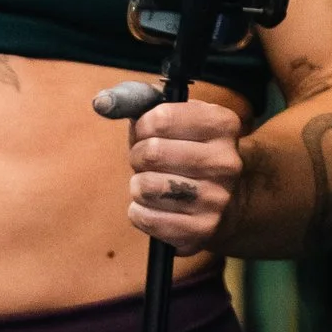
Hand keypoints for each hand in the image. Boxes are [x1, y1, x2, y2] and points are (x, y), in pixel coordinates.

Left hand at [106, 90, 244, 254]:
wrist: (228, 201)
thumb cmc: (186, 151)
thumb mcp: (173, 116)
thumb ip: (137, 101)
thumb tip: (102, 103)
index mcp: (223, 124)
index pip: (161, 118)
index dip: (142, 126)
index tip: (148, 133)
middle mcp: (227, 162)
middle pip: (152, 153)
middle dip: (138, 156)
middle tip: (147, 161)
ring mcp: (218, 199)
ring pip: (146, 187)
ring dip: (138, 185)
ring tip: (153, 184)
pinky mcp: (203, 230)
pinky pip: (144, 217)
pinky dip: (139, 212)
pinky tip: (156, 206)